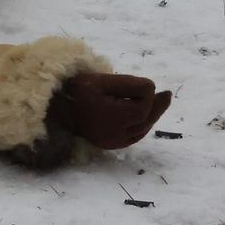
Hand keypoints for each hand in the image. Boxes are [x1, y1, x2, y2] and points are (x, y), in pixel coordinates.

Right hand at [46, 71, 172, 149]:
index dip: (148, 95)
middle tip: (167, 94)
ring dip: (150, 116)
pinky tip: (144, 116)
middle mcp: (112, 133)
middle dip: (156, 107)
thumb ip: (127, 83)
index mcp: (109, 116)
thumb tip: (151, 88)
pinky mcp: (110, 144)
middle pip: (144, 121)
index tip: (146, 83)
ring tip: (158, 102)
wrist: (57, 108)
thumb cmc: (77, 90)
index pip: (140, 108)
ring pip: (140, 130)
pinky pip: (133, 137)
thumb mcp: (101, 80)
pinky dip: (141, 126)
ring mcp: (111, 142)